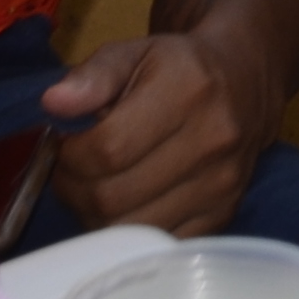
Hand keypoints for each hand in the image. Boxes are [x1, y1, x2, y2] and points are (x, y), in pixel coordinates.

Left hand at [45, 29, 275, 236]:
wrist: (245, 83)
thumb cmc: (178, 68)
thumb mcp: (134, 53)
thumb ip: (93, 75)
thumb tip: (54, 104)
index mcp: (189, 89)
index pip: (107, 149)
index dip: (70, 155)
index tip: (65, 145)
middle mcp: (213, 139)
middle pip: (112, 197)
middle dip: (75, 189)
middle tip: (74, 171)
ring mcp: (221, 185)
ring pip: (128, 230)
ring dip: (96, 215)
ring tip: (97, 187)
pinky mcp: (222, 216)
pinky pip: (155, 245)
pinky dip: (129, 234)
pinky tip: (127, 203)